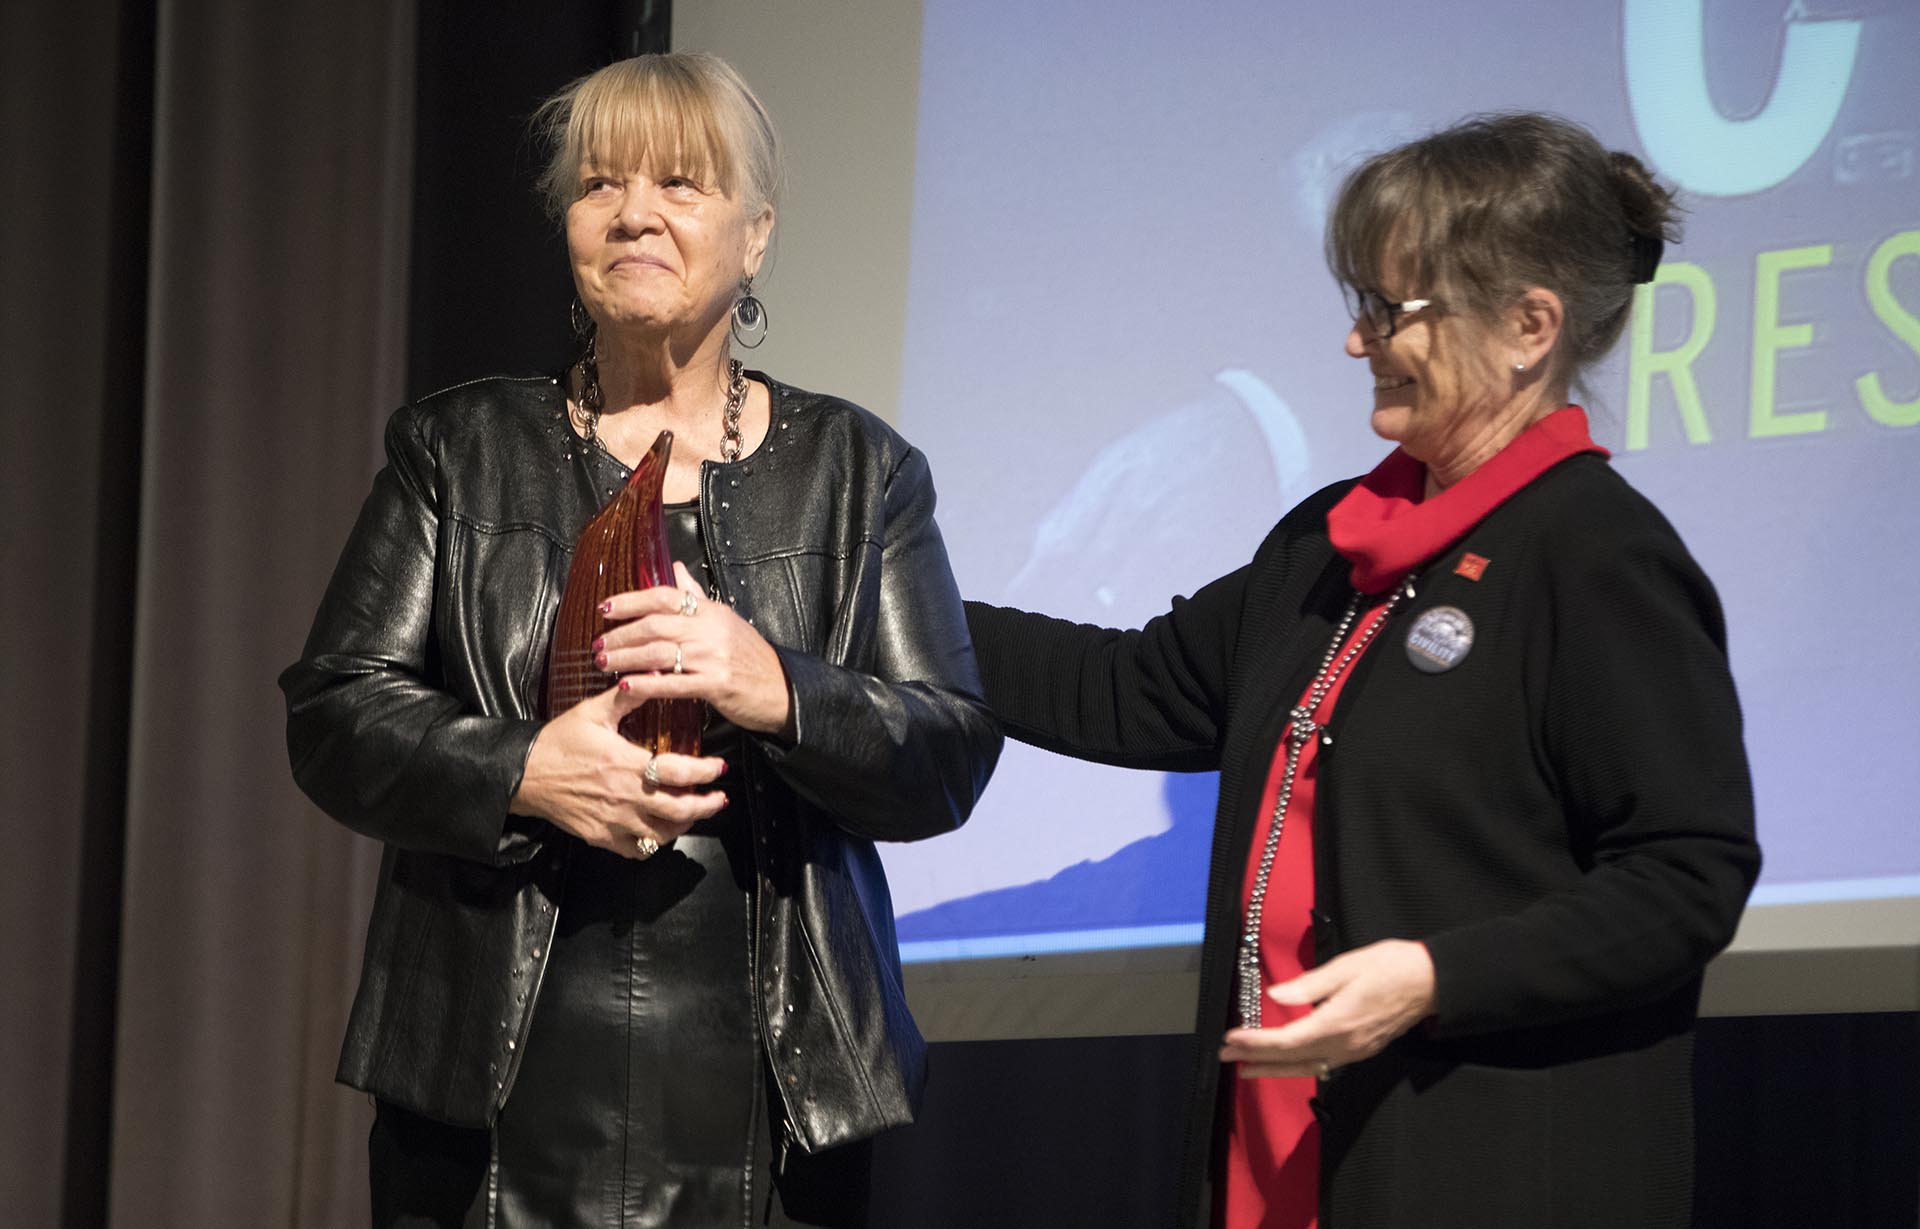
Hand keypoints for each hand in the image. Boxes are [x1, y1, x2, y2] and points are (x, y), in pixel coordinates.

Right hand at [509, 681, 727, 857]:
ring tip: (694, 813)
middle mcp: (625, 797)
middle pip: (680, 810)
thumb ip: (627, 696)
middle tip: (718, 797)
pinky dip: (655, 844)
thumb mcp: (592, 712)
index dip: (706, 771)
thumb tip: (651, 672)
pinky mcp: (602, 837)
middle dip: (707, 805)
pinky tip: (660, 830)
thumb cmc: (558, 742)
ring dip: (685, 824)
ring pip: (663, 834)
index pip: (680, 772)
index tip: (718, 767)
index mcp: (626, 764)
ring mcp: (614, 821)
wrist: (523, 774)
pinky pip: (638, 851)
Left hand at [595, 562, 793, 734]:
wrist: (782, 690)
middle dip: (621, 634)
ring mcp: (713, 657)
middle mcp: (710, 630)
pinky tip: (626, 686)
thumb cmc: (751, 658)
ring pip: (658, 652)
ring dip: (625, 658)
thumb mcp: (726, 621)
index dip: (631, 600)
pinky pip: (673, 683)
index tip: (605, 608)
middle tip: (597, 644)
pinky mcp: (716, 684)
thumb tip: (677, 568)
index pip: (664, 596)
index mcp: (711, 611)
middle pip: (655, 624)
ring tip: (604, 664)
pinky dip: (646, 684)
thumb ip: (696, 596)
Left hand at [1217, 939, 1436, 1078]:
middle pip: (1293, 1058)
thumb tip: (1275, 995)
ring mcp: (1354, 1051)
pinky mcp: (1361, 1050)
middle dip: (1257, 1058)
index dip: (1256, 1042)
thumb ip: (1309, 985)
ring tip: (1246, 1069)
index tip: (1231, 1038)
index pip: (1287, 1040)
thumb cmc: (1389, 966)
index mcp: (1337, 1022)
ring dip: (1275, 1068)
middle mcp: (1344, 1044)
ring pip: (1307, 1066)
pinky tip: (1285, 1063)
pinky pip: (1323, 1064)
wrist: (1431, 981)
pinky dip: (1299, 1065)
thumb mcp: (1346, 967)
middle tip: (1225, 1056)